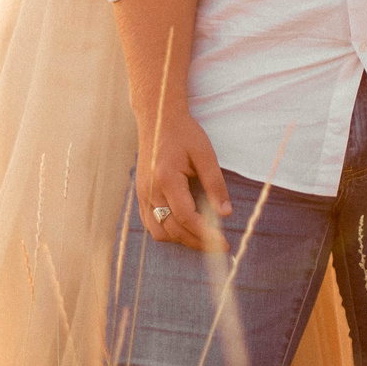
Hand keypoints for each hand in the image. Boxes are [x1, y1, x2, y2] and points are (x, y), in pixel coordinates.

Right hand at [136, 110, 230, 250]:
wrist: (158, 119)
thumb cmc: (183, 133)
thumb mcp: (205, 154)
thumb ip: (215, 184)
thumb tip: (225, 213)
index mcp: (166, 178)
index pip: (185, 216)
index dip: (205, 233)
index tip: (223, 242)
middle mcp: (149, 190)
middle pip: (172, 228)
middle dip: (196, 241)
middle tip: (218, 246)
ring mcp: (142, 194)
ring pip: (159, 231)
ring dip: (181, 239)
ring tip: (203, 238)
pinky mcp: (141, 195)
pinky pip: (151, 223)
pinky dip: (168, 231)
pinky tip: (185, 229)